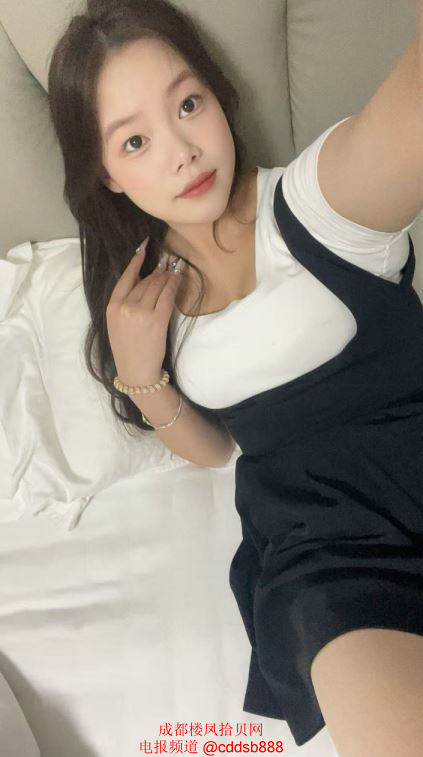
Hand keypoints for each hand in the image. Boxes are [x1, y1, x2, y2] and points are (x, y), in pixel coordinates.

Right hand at [106, 237, 184, 386]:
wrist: (136, 372)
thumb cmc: (128, 349)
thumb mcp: (117, 324)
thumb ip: (126, 303)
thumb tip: (144, 281)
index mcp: (112, 307)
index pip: (125, 277)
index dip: (136, 261)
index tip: (144, 248)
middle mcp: (125, 306)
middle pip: (145, 281)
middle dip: (158, 271)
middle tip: (167, 262)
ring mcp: (141, 313)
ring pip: (157, 286)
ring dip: (167, 275)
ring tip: (174, 268)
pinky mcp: (157, 320)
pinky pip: (167, 296)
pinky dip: (174, 285)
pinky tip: (178, 278)